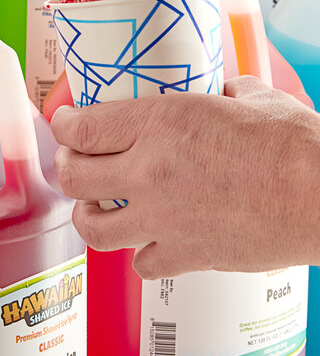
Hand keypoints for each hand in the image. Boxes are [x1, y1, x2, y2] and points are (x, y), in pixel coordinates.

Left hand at [51, 76, 319, 278]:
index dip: (62, 125)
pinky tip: (149, 239)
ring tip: (97, 206)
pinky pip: (141, 263)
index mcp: (160, 123)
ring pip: (94, 228)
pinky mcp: (186, 254)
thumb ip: (217, 93)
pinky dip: (139, 252)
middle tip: (73, 162)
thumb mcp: (248, 97)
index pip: (81, 129)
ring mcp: (164, 218)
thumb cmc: (294, 143)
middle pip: (73, 177)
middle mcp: (151, 171)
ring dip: (88, 214)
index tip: (63, 124)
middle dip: (65, 167)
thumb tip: (217, 92)